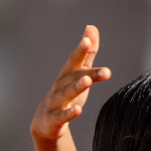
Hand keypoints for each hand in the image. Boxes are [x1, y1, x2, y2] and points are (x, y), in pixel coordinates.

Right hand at [31, 25, 112, 142]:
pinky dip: (69, 113)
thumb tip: (92, 28)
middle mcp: (60, 85)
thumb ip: (87, 53)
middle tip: (105, 70)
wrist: (46, 122)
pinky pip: (61, 116)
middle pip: (74, 77)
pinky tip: (78, 110)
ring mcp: (55, 102)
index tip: (88, 39)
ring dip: (76, 87)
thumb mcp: (78, 73)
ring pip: (66, 93)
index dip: (81, 50)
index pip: (74, 60)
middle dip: (89, 72)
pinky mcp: (53, 119)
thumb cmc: (66, 93)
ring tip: (87, 82)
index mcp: (67, 74)